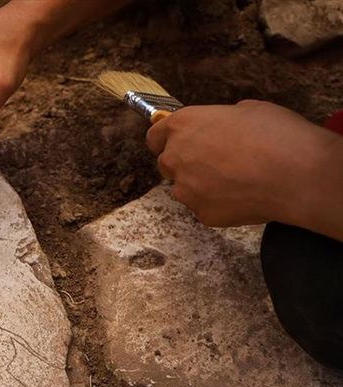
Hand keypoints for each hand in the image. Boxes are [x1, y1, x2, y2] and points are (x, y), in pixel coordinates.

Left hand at [146, 100, 342, 239]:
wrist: (296, 174)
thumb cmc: (276, 135)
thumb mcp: (248, 110)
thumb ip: (221, 120)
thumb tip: (221, 127)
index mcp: (184, 125)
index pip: (154, 136)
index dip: (165, 140)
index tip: (174, 143)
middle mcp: (176, 156)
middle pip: (166, 163)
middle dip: (184, 163)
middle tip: (214, 163)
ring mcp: (185, 188)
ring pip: (184, 188)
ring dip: (201, 185)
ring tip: (235, 180)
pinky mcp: (200, 213)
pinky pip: (203, 207)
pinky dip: (218, 203)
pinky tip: (243, 195)